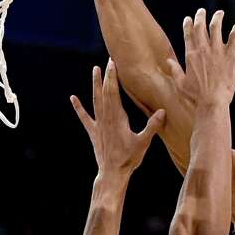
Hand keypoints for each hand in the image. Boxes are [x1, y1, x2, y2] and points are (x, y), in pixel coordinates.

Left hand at [70, 59, 165, 176]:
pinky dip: (78, 108)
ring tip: (94, 70)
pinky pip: (84, 117)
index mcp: (117, 118)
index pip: (114, 92)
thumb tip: (162, 111)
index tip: (113, 63)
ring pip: (95, 100)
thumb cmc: (129, 159)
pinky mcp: (93, 133)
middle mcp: (106, 118)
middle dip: (106, 76)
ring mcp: (98, 125)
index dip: (113, 77)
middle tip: (108, 61)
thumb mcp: (144, 142)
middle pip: (104, 92)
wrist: (112, 173)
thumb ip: (152, 126)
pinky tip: (72, 98)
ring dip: (94, 85)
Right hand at [168, 9, 234, 106]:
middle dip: (200, 16)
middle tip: (202, 11)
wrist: (213, 101)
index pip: (188, 33)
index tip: (189, 19)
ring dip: (217, 18)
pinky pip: (234, 37)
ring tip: (220, 13)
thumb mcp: (181, 84)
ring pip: (216, 27)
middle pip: (200, 26)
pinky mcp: (231, 54)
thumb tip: (168, 61)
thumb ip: (175, 70)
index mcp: (190, 54)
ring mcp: (217, 50)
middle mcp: (203, 49)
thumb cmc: (196, 96)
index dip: (188, 24)